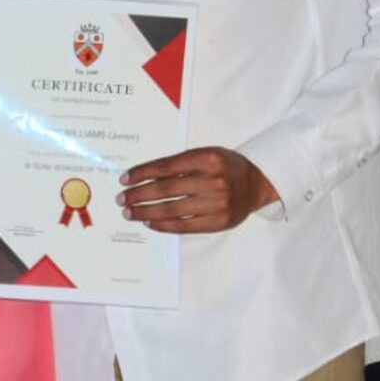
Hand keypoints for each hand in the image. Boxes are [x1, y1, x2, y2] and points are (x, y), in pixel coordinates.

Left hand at [117, 146, 277, 233]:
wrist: (258, 183)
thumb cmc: (226, 166)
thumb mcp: (207, 154)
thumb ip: (181, 163)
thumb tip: (143, 177)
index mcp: (208, 158)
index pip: (165, 166)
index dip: (141, 173)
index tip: (124, 179)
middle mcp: (213, 180)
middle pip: (165, 189)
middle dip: (138, 194)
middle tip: (121, 198)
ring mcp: (217, 203)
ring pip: (171, 209)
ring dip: (145, 212)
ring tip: (129, 212)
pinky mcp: (219, 221)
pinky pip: (184, 226)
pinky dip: (163, 225)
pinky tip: (149, 222)